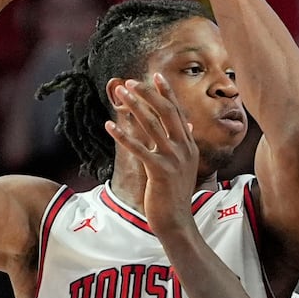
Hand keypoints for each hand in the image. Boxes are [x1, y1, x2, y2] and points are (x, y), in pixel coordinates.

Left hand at [104, 76, 199, 230]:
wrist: (177, 221)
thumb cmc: (175, 195)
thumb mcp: (184, 166)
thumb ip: (184, 144)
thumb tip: (189, 126)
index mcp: (189, 146)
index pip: (178, 112)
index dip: (166, 93)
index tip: (155, 76)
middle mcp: (184, 149)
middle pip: (166, 112)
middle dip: (148, 94)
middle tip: (131, 81)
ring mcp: (173, 159)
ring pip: (152, 126)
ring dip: (134, 107)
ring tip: (120, 94)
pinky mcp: (160, 171)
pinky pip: (139, 148)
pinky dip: (123, 135)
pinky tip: (109, 125)